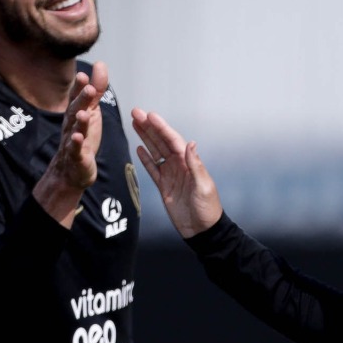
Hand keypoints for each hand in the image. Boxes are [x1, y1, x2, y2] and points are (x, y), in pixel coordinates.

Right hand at [35, 63, 107, 222]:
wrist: (72, 169)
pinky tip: (78, 138)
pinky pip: (76, 150)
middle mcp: (72, 124)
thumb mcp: (92, 111)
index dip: (79, 86)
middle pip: (76, 110)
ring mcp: (73, 141)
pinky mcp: (77, 157)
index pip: (77, 97)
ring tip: (84, 113)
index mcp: (77, 113)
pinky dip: (77, 144)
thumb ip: (97, 90)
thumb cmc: (84, 137)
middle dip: (81, 99)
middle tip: (88, 87)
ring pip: (75, 129)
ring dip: (79, 122)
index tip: (83, 74)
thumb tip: (100, 64)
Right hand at [133, 109, 222, 237]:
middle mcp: (179, 166)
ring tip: (135, 123)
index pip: (173, 141)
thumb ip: (195, 165)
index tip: (150, 115)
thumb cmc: (207, 209)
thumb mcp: (204, 187)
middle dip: (149, 127)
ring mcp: (171, 175)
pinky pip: (153, 169)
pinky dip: (146, 159)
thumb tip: (191, 144)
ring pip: (155, 152)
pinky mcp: (164, 187)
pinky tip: (139, 148)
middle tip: (136, 112)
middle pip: (161, 142)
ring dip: (145, 138)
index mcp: (189, 163)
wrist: (202, 230)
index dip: (161, 127)